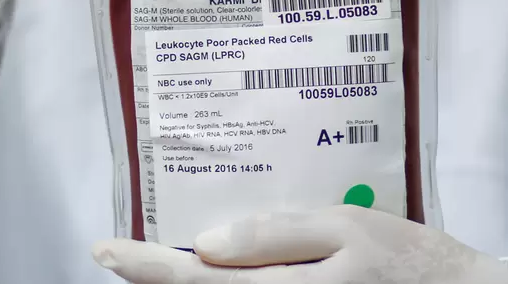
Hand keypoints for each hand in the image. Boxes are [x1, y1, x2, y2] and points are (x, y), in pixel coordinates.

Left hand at [91, 205, 507, 283]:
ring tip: (165, 264)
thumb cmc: (405, 260)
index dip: (144, 266)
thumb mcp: (345, 229)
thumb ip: (275, 236)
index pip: (196, 283)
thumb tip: (205, 244)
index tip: (103, 249)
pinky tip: (219, 279)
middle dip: (156, 281)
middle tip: (122, 254)